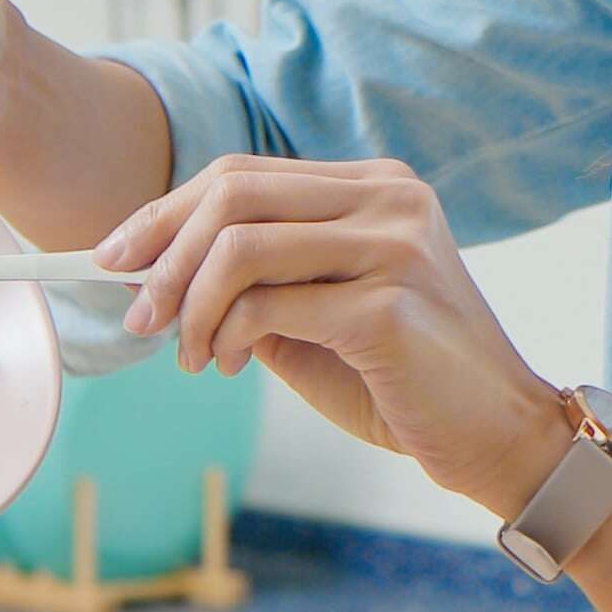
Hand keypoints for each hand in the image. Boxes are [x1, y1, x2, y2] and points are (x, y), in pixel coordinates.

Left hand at [102, 156, 567, 519]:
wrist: (497, 438)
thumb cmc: (405, 382)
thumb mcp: (318, 318)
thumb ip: (258, 285)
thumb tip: (157, 276)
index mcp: (375, 186)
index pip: (243, 173)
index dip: (166, 211)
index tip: (114, 257)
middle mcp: (390, 197)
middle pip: (232, 192)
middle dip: (163, 255)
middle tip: (136, 317)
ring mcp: (394, 244)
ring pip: (240, 245)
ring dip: (188, 306)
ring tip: (186, 356)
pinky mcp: (387, 303)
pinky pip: (265, 305)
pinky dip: (223, 335)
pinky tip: (225, 364)